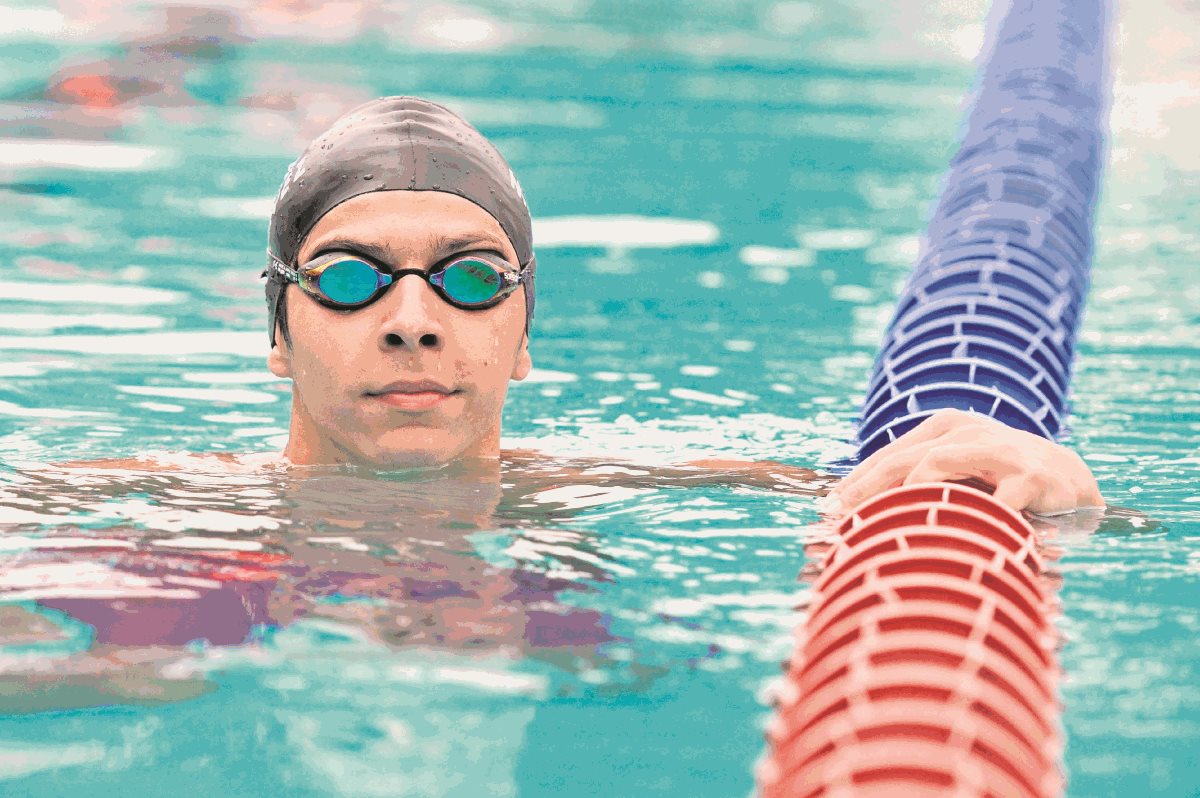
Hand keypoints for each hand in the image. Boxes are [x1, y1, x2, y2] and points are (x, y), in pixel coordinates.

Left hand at [825, 408, 1104, 516]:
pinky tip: (953, 540)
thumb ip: (920, 488)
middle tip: (838, 518)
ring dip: (907, 496)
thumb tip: (859, 517)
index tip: (827, 510)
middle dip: (866, 490)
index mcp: (944, 428)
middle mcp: (968, 431)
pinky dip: (972, 519)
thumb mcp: (958, 475)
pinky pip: (995, 501)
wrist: (1071, 481)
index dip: (856, 482)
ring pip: (938, 465)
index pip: (888, 455)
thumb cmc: (1001, 481)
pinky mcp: (1031, 475)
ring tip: (884, 523)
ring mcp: (999, 449)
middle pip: (904, 460)